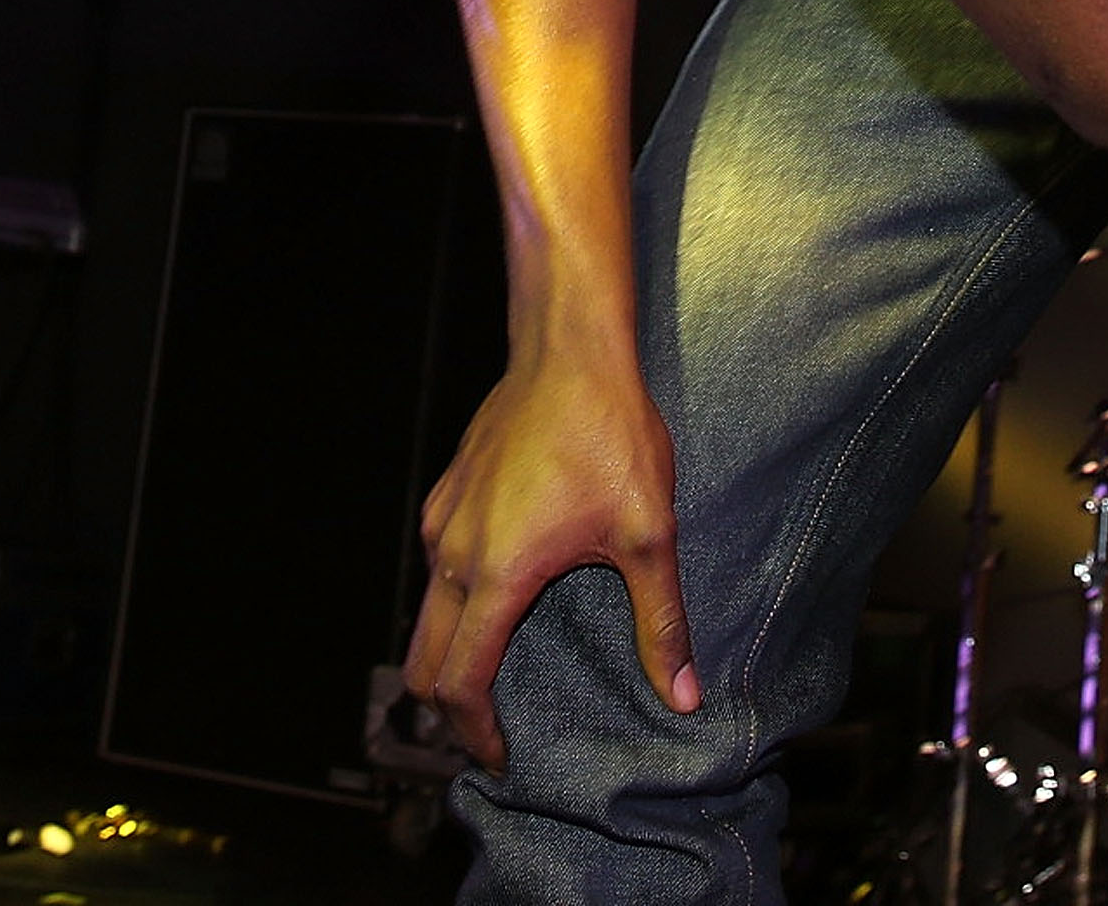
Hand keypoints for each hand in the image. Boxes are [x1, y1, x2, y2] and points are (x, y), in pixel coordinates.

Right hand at [405, 343, 698, 768]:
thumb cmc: (610, 434)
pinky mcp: (447, 492)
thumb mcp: (649, 533)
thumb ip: (661, 622)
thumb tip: (685, 697)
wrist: (569, 350)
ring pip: (426, 612)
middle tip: (492, 726)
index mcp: (497, 575)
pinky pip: (437, 564)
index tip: (502, 757)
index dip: (475, 733)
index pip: (460, 684)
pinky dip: (454, 599)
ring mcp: (443, 519)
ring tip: (498, 663)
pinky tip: (502, 589)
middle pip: (422, 662)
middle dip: (448, 707)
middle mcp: (454, 553)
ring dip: (450, 650)